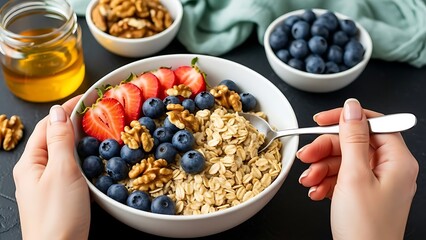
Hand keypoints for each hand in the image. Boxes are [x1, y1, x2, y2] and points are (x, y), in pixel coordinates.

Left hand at [13, 95, 89, 239]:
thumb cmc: (58, 216)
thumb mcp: (61, 172)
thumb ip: (60, 141)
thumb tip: (58, 113)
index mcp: (30, 162)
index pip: (48, 125)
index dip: (66, 109)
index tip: (87, 98)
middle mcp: (35, 171)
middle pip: (54, 137)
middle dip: (73, 122)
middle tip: (97, 112)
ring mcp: (47, 184)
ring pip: (63, 153)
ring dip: (78, 139)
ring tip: (98, 130)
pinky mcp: (59, 195)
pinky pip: (69, 168)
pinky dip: (81, 157)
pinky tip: (93, 158)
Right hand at [297, 98, 417, 239]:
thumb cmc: (365, 228)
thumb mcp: (354, 176)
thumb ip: (353, 138)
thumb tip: (352, 108)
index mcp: (397, 161)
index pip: (373, 124)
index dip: (345, 119)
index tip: (322, 120)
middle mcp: (389, 169)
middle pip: (353, 143)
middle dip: (325, 150)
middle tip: (306, 156)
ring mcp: (375, 183)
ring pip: (343, 161)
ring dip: (321, 169)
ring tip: (309, 182)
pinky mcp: (362, 194)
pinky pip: (341, 177)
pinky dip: (325, 182)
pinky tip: (316, 192)